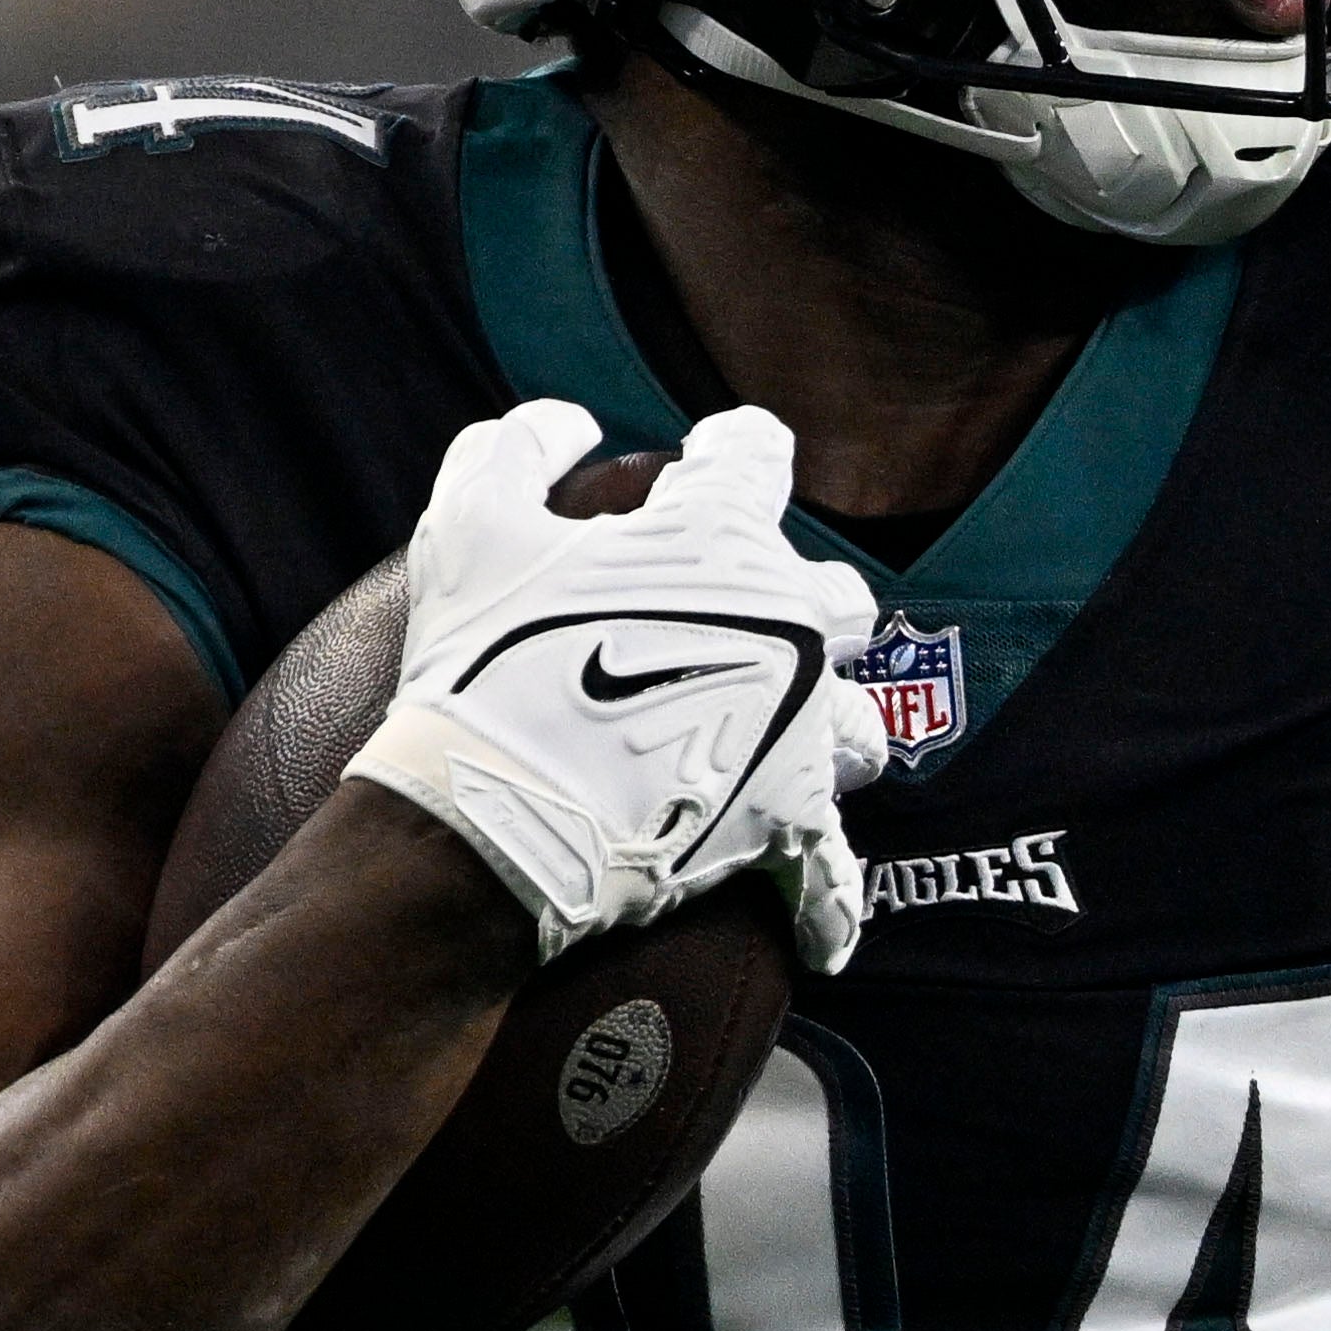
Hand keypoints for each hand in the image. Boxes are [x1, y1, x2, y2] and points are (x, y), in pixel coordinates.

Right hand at [349, 401, 889, 966]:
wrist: (492, 822)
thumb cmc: (483, 663)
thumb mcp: (470, 524)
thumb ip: (517, 449)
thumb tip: (567, 424)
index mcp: (725, 537)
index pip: (757, 455)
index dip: (727, 452)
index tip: (705, 467)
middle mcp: (793, 624)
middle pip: (835, 594)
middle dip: (789, 602)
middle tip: (728, 624)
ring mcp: (804, 730)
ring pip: (860, 721)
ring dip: (826, 725)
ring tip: (775, 742)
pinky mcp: (790, 825)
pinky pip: (831, 871)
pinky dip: (821, 891)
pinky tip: (814, 906)